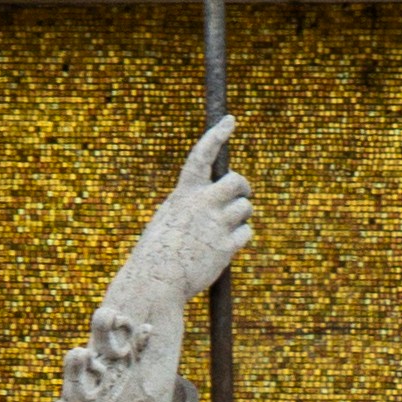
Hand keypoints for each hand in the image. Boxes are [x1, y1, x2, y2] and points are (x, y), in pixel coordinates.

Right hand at [125, 117, 252, 310]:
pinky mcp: (226, 246)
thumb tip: (219, 203)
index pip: (202, 156)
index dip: (217, 135)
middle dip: (242, 188)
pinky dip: (240, 238)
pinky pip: (246, 233)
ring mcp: (216, 224)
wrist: (155, 281)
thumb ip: (192, 206)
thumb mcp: (169, 219)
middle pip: (237, 181)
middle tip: (240, 196)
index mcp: (184, 193)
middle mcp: (202, 203)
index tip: (231, 120)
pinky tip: (224, 247)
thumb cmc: (158, 251)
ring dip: (240, 216)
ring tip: (222, 231)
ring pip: (245, 208)